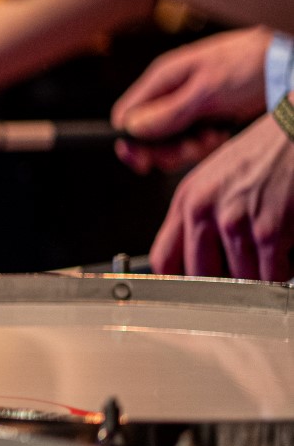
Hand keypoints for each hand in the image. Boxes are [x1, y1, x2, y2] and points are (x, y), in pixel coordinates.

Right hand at [113, 27, 272, 172]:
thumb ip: (168, 112)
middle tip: (192, 147)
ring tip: (214, 136)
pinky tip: (223, 133)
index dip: (130, 140)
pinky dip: (207, 145)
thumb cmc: (250, 65)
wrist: (288, 65)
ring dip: (190, 149)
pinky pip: (194, 143)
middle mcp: (171, 95)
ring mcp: (190, 108)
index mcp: (162, 80)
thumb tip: (132, 129)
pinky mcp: (208, 119)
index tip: (142, 159)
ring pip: (171, 143)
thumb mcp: (207, 90)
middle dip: (167, 149)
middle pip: (147, 136)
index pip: (126, 115)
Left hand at [151, 111, 293, 280]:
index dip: (178, 282)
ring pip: (240, 279)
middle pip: (200, 277)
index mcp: (186, 200)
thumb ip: (200, 217)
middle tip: (243, 276)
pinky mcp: (269, 229)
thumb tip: (194, 260)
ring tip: (270, 253)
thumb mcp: (215, 180)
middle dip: (225, 284)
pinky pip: (271, 274)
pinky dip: (282, 270)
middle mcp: (203, 210)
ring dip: (259, 276)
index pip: (164, 260)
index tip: (190, 291)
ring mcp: (235, 221)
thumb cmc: (263, 154)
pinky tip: (287, 252)